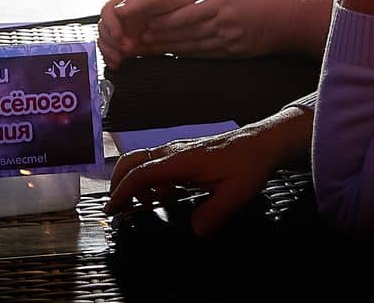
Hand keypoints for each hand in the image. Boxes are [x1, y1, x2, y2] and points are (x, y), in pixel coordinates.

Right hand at [97, 0, 204, 67]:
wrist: (201, 17)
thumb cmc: (184, 0)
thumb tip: (118, 10)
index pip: (108, 10)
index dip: (110, 24)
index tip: (118, 36)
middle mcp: (127, 13)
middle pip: (104, 27)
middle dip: (110, 40)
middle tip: (124, 49)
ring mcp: (130, 29)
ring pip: (107, 41)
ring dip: (109, 51)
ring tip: (120, 58)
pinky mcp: (134, 44)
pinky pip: (115, 51)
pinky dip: (112, 59)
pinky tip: (118, 63)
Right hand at [106, 107, 311, 236]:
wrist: (260, 143)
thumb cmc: (248, 165)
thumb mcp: (235, 195)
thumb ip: (213, 214)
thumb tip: (195, 230)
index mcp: (180, 161)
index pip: (140, 174)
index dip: (122, 192)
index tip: (112, 209)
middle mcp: (172, 153)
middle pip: (131, 162)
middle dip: (118, 183)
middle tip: (118, 207)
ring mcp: (177, 151)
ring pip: (142, 162)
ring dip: (135, 182)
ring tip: (141, 207)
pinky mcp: (183, 154)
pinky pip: (156, 165)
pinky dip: (150, 181)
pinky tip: (164, 198)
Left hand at [139, 0, 322, 57]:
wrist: (297, 20)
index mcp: (224, 4)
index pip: (188, 15)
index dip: (166, 21)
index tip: (149, 22)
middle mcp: (224, 25)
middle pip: (186, 33)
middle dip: (163, 36)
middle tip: (143, 38)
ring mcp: (231, 41)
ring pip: (195, 47)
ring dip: (173, 48)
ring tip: (155, 48)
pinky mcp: (237, 53)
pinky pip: (209, 55)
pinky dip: (191, 55)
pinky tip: (179, 54)